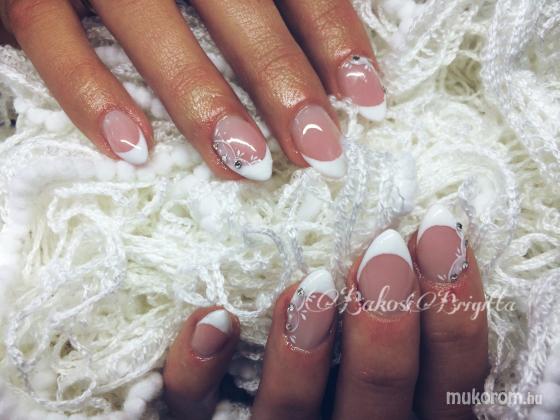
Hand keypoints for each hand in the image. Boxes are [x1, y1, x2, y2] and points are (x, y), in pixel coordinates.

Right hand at [0, 0, 385, 179]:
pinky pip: (54, 38)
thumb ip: (263, 1)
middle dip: (283, 82)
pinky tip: (134, 149)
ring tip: (248, 164)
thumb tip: (328, 57)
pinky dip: (91, 94)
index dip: (335, 37)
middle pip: (238, 8)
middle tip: (319, 149)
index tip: (367, 99)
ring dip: (205, 101)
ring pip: (154, 28)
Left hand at [163, 204, 488, 418]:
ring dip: (305, 349)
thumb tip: (409, 240)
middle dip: (389, 321)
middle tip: (383, 248)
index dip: (457, 311)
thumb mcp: (387, 354)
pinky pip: (201, 411)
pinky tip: (216, 318)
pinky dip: (201, 371)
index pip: (453, 382)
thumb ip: (404, 319)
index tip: (439, 231)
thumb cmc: (350, 377)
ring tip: (311, 281)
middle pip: (382, 400)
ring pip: (294, 415)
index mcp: (410, 417)